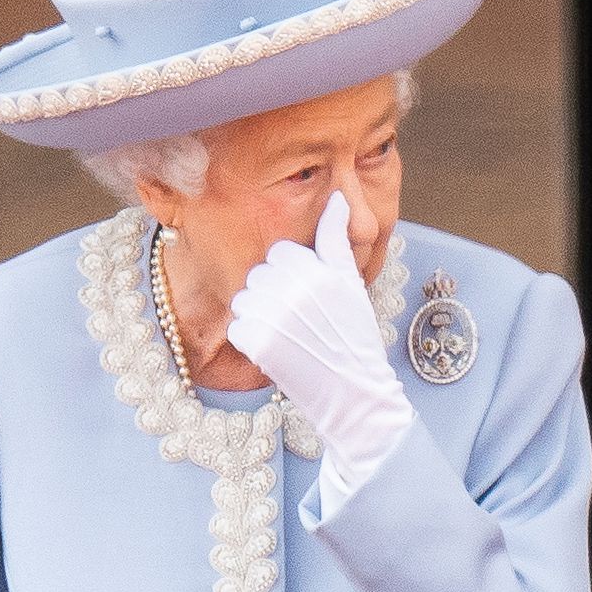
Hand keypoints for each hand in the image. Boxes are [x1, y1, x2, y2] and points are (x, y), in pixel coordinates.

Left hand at [226, 192, 414, 497]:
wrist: (353, 394)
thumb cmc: (353, 337)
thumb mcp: (351, 284)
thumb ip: (337, 239)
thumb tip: (339, 197)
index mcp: (320, 270)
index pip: (281, 253)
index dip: (291, 276)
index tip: (308, 299)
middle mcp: (297, 289)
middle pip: (260, 274)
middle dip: (273, 294)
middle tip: (300, 322)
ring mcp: (275, 317)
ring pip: (245, 299)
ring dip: (260, 316)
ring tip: (289, 336)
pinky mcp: (258, 344)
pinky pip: (237, 327)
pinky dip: (251, 340)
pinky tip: (277, 352)